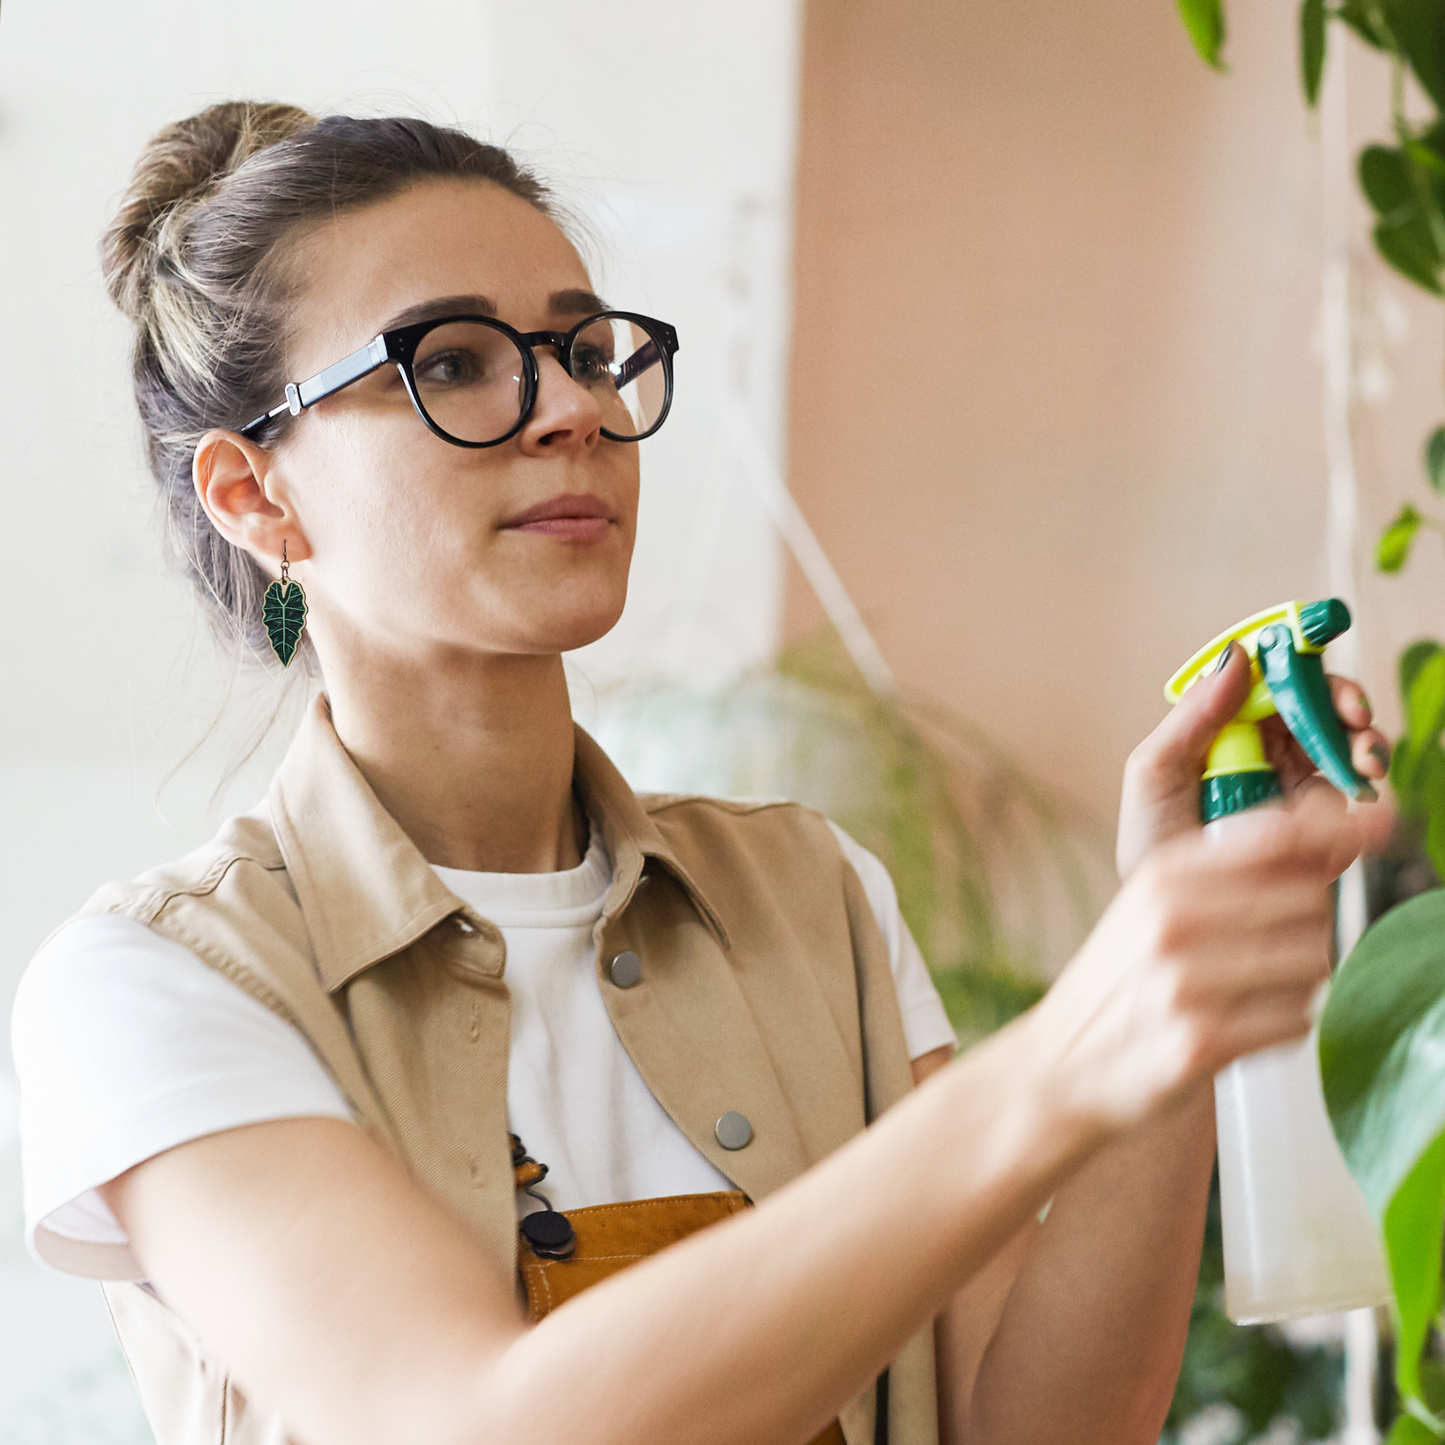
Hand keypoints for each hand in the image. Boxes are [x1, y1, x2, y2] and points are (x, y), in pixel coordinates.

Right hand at [1032, 786, 1385, 1134]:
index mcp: (1162, 874)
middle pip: (1310, 901)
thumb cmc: (1120, 982)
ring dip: (1298, 980)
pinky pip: (1296, 1021)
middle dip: (1307, 924)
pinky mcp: (1200, 1042)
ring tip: (1247, 992)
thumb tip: (1338, 833)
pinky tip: (1240, 1025)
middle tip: (1267, 948)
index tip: (1381, 822)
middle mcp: (1173, 920)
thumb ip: (1236, 870)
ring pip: (1313, 962)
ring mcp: (1186, 983)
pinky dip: (1282, 1025)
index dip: (1338, 829)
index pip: (1275, 836)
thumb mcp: (1155, 905)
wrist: (1061, 1065)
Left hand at [1115, 642, 1390, 877]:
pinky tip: (1360, 800)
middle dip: (1344, 707)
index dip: (1300, 671)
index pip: (1270, 684)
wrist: (1169, 913)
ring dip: (1363, 747)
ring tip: (1365, 762)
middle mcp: (1262, 754)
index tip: (1319, 670)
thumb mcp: (1154, 773)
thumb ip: (1192, 717)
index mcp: (1224, 729)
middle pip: (1316, 711)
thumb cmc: (1148, 841)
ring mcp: (1292, 790)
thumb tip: (1234, 656)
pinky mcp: (1316, 830)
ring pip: (1343, 751)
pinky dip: (1363, 797)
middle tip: (1356, 718)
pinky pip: (1350, 805)